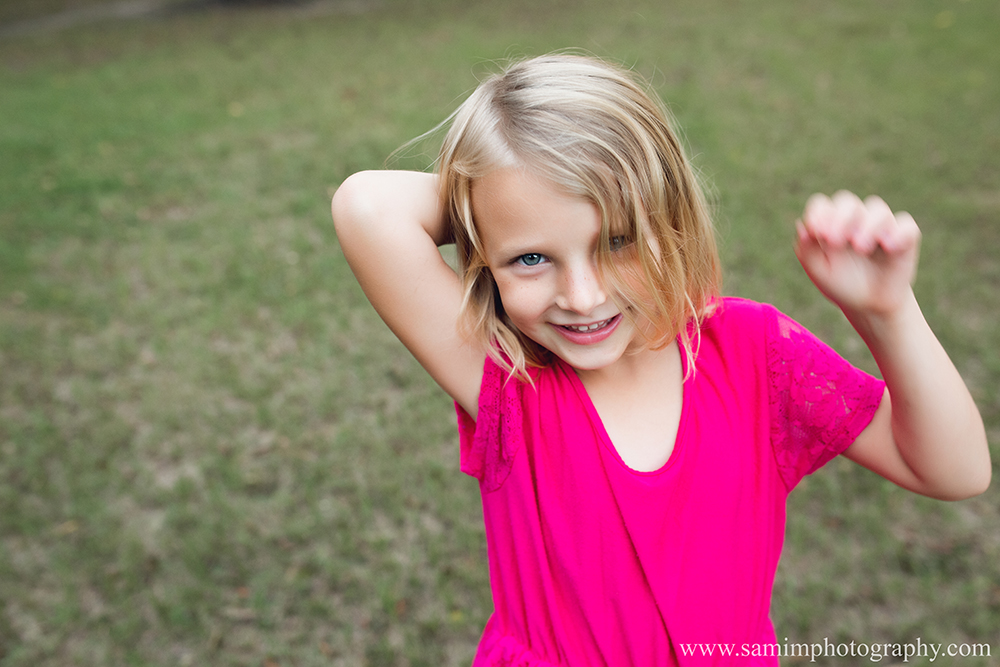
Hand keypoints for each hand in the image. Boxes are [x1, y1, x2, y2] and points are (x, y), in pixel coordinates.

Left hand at [794, 190, 920, 317]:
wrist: (870, 305)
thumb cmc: (841, 284)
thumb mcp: (819, 270)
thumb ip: (807, 249)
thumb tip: (802, 224)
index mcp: (830, 223)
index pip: (822, 205)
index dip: (819, 213)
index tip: (819, 233)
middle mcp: (856, 219)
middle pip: (847, 201)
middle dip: (841, 218)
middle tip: (835, 241)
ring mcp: (881, 225)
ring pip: (877, 209)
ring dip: (868, 225)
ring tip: (861, 248)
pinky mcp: (904, 236)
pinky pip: (906, 225)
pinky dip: (898, 233)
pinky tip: (889, 247)